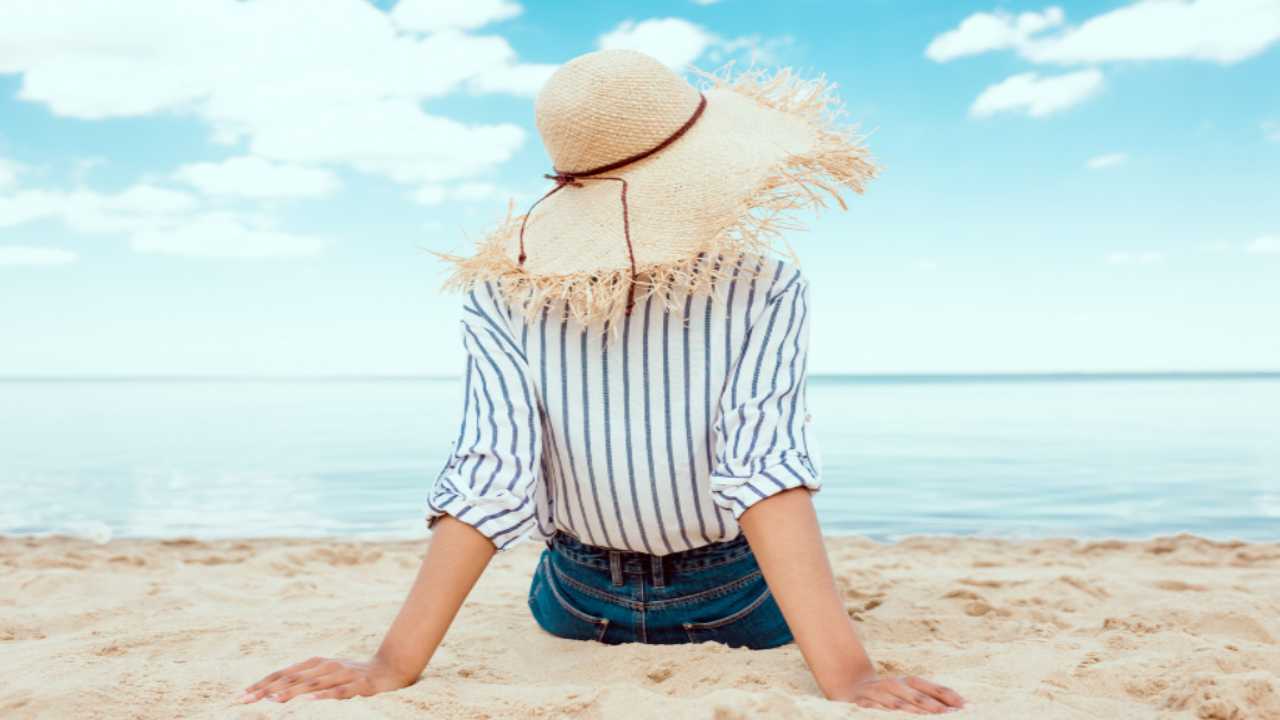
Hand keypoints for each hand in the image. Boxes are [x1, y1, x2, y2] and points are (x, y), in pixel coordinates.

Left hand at [237, 655, 415, 702]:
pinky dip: (325, 695)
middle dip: (267, 689)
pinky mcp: (358, 684)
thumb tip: (272, 694)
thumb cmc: (350, 675)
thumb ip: (302, 683)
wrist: (388, 669)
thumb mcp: (324, 676)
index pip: (282, 674)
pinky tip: (312, 701)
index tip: (241, 696)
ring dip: (292, 692)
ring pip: (313, 685)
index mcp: (314, 664)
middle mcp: (325, 666)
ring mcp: (342, 674)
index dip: (261, 684)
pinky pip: (339, 691)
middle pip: (292, 678)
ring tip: (274, 700)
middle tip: (246, 700)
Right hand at [834, 674, 966, 713]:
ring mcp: (879, 692)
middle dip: (932, 706)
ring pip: (897, 703)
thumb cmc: (892, 693)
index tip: (967, 708)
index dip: (950, 697)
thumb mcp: (911, 692)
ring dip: (911, 710)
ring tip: (925, 716)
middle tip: (948, 714)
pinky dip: (883, 710)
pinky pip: (874, 708)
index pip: (935, 688)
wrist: (854, 685)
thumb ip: (934, 697)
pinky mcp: (863, 701)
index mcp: (911, 682)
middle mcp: (897, 685)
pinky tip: (893, 711)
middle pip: (917, 696)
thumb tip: (964, 706)